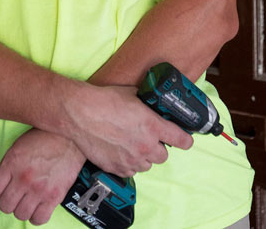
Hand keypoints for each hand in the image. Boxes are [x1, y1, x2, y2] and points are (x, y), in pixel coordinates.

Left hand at [0, 128, 85, 224]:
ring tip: (25, 203)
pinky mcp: (54, 196)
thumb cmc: (44, 138)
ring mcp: (39, 189)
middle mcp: (24, 178)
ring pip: (20, 214)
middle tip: (10, 199)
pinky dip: (35, 218)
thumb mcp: (18, 147)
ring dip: (20, 210)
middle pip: (5, 205)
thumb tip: (0, 185)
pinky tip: (36, 210)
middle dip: (5, 204)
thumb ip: (8, 166)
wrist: (69, 137)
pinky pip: (39, 218)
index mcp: (12, 163)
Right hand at [63, 85, 192, 177]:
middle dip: (158, 147)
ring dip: (143, 156)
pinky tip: (120, 152)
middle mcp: (145, 146)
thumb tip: (152, 102)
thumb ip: (146, 103)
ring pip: (147, 165)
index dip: (185, 140)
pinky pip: (130, 171)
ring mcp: (131, 159)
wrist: (79, 113)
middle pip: (164, 156)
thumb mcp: (131, 94)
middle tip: (148, 138)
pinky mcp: (117, 168)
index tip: (185, 140)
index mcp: (153, 126)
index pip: (181, 140)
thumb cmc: (103, 101)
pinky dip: (128, 164)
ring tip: (131, 145)